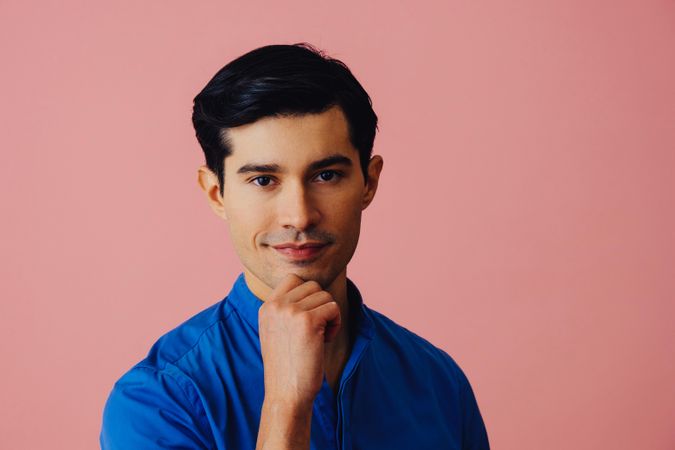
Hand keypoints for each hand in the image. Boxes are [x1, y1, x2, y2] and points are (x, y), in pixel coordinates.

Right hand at [257, 273, 341, 406]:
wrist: (286, 393)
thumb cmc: (287, 365)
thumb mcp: (276, 330)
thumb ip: (286, 308)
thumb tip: (312, 287)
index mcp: (266, 307)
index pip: (293, 279)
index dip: (307, 296)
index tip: (307, 319)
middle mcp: (276, 305)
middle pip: (313, 286)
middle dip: (320, 305)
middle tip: (315, 330)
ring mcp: (291, 311)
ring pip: (325, 296)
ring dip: (328, 315)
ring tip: (319, 337)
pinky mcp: (308, 321)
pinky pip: (333, 308)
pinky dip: (335, 324)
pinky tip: (324, 340)